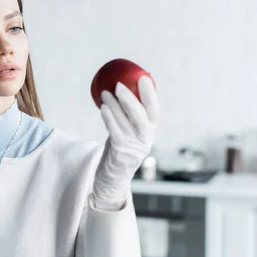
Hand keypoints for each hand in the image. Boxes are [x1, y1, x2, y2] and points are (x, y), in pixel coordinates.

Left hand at [93, 76, 159, 209]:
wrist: (111, 179)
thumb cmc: (116, 151)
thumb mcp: (124, 131)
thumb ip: (125, 116)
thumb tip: (119, 89)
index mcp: (148, 133)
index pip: (154, 111)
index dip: (150, 94)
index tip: (143, 78)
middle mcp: (145, 140)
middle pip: (143, 117)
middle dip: (132, 99)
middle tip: (119, 84)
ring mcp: (134, 148)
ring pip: (127, 123)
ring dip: (115, 106)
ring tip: (105, 93)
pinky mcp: (122, 154)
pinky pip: (115, 133)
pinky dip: (109, 118)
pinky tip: (102, 108)